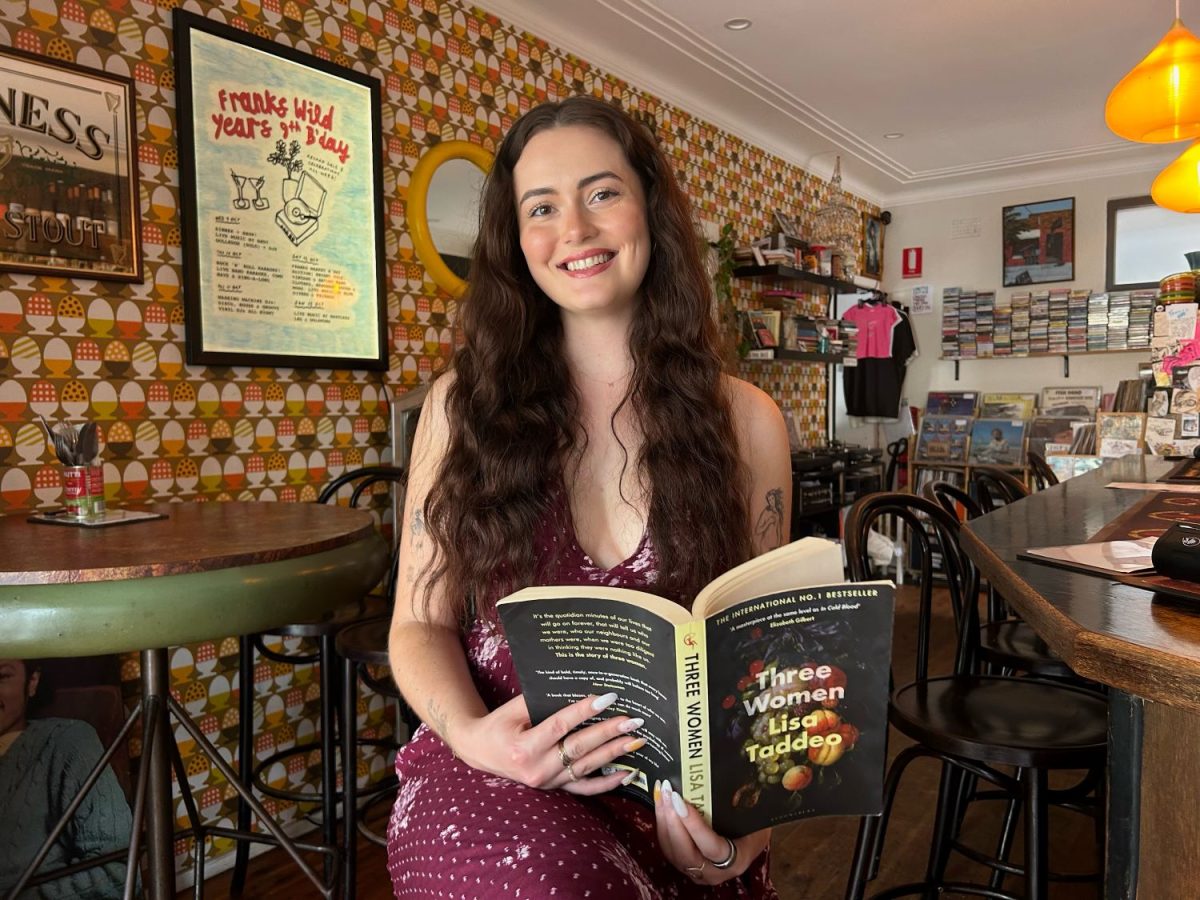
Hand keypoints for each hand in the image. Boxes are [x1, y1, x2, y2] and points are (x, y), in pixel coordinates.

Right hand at [456, 692, 644, 795]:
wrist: (481, 752)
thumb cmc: (497, 726)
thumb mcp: (511, 710)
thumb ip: (539, 701)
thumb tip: (575, 687)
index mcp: (523, 748)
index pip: (561, 726)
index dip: (585, 711)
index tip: (608, 698)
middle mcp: (537, 769)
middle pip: (579, 748)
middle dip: (608, 732)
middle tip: (633, 720)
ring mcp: (548, 782)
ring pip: (587, 767)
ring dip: (614, 754)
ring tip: (637, 741)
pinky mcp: (554, 788)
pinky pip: (585, 789)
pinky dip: (607, 783)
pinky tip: (628, 774)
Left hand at [654, 780, 769, 884]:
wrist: (751, 844)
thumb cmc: (755, 826)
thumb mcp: (754, 816)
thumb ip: (742, 803)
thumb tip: (724, 770)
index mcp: (737, 860)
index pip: (712, 848)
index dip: (694, 826)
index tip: (679, 800)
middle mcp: (715, 872)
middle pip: (687, 854)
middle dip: (673, 822)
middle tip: (667, 792)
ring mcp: (698, 872)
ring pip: (673, 852)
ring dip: (664, 821)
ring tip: (661, 793)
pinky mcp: (684, 865)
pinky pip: (668, 848)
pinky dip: (662, 825)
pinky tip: (660, 802)